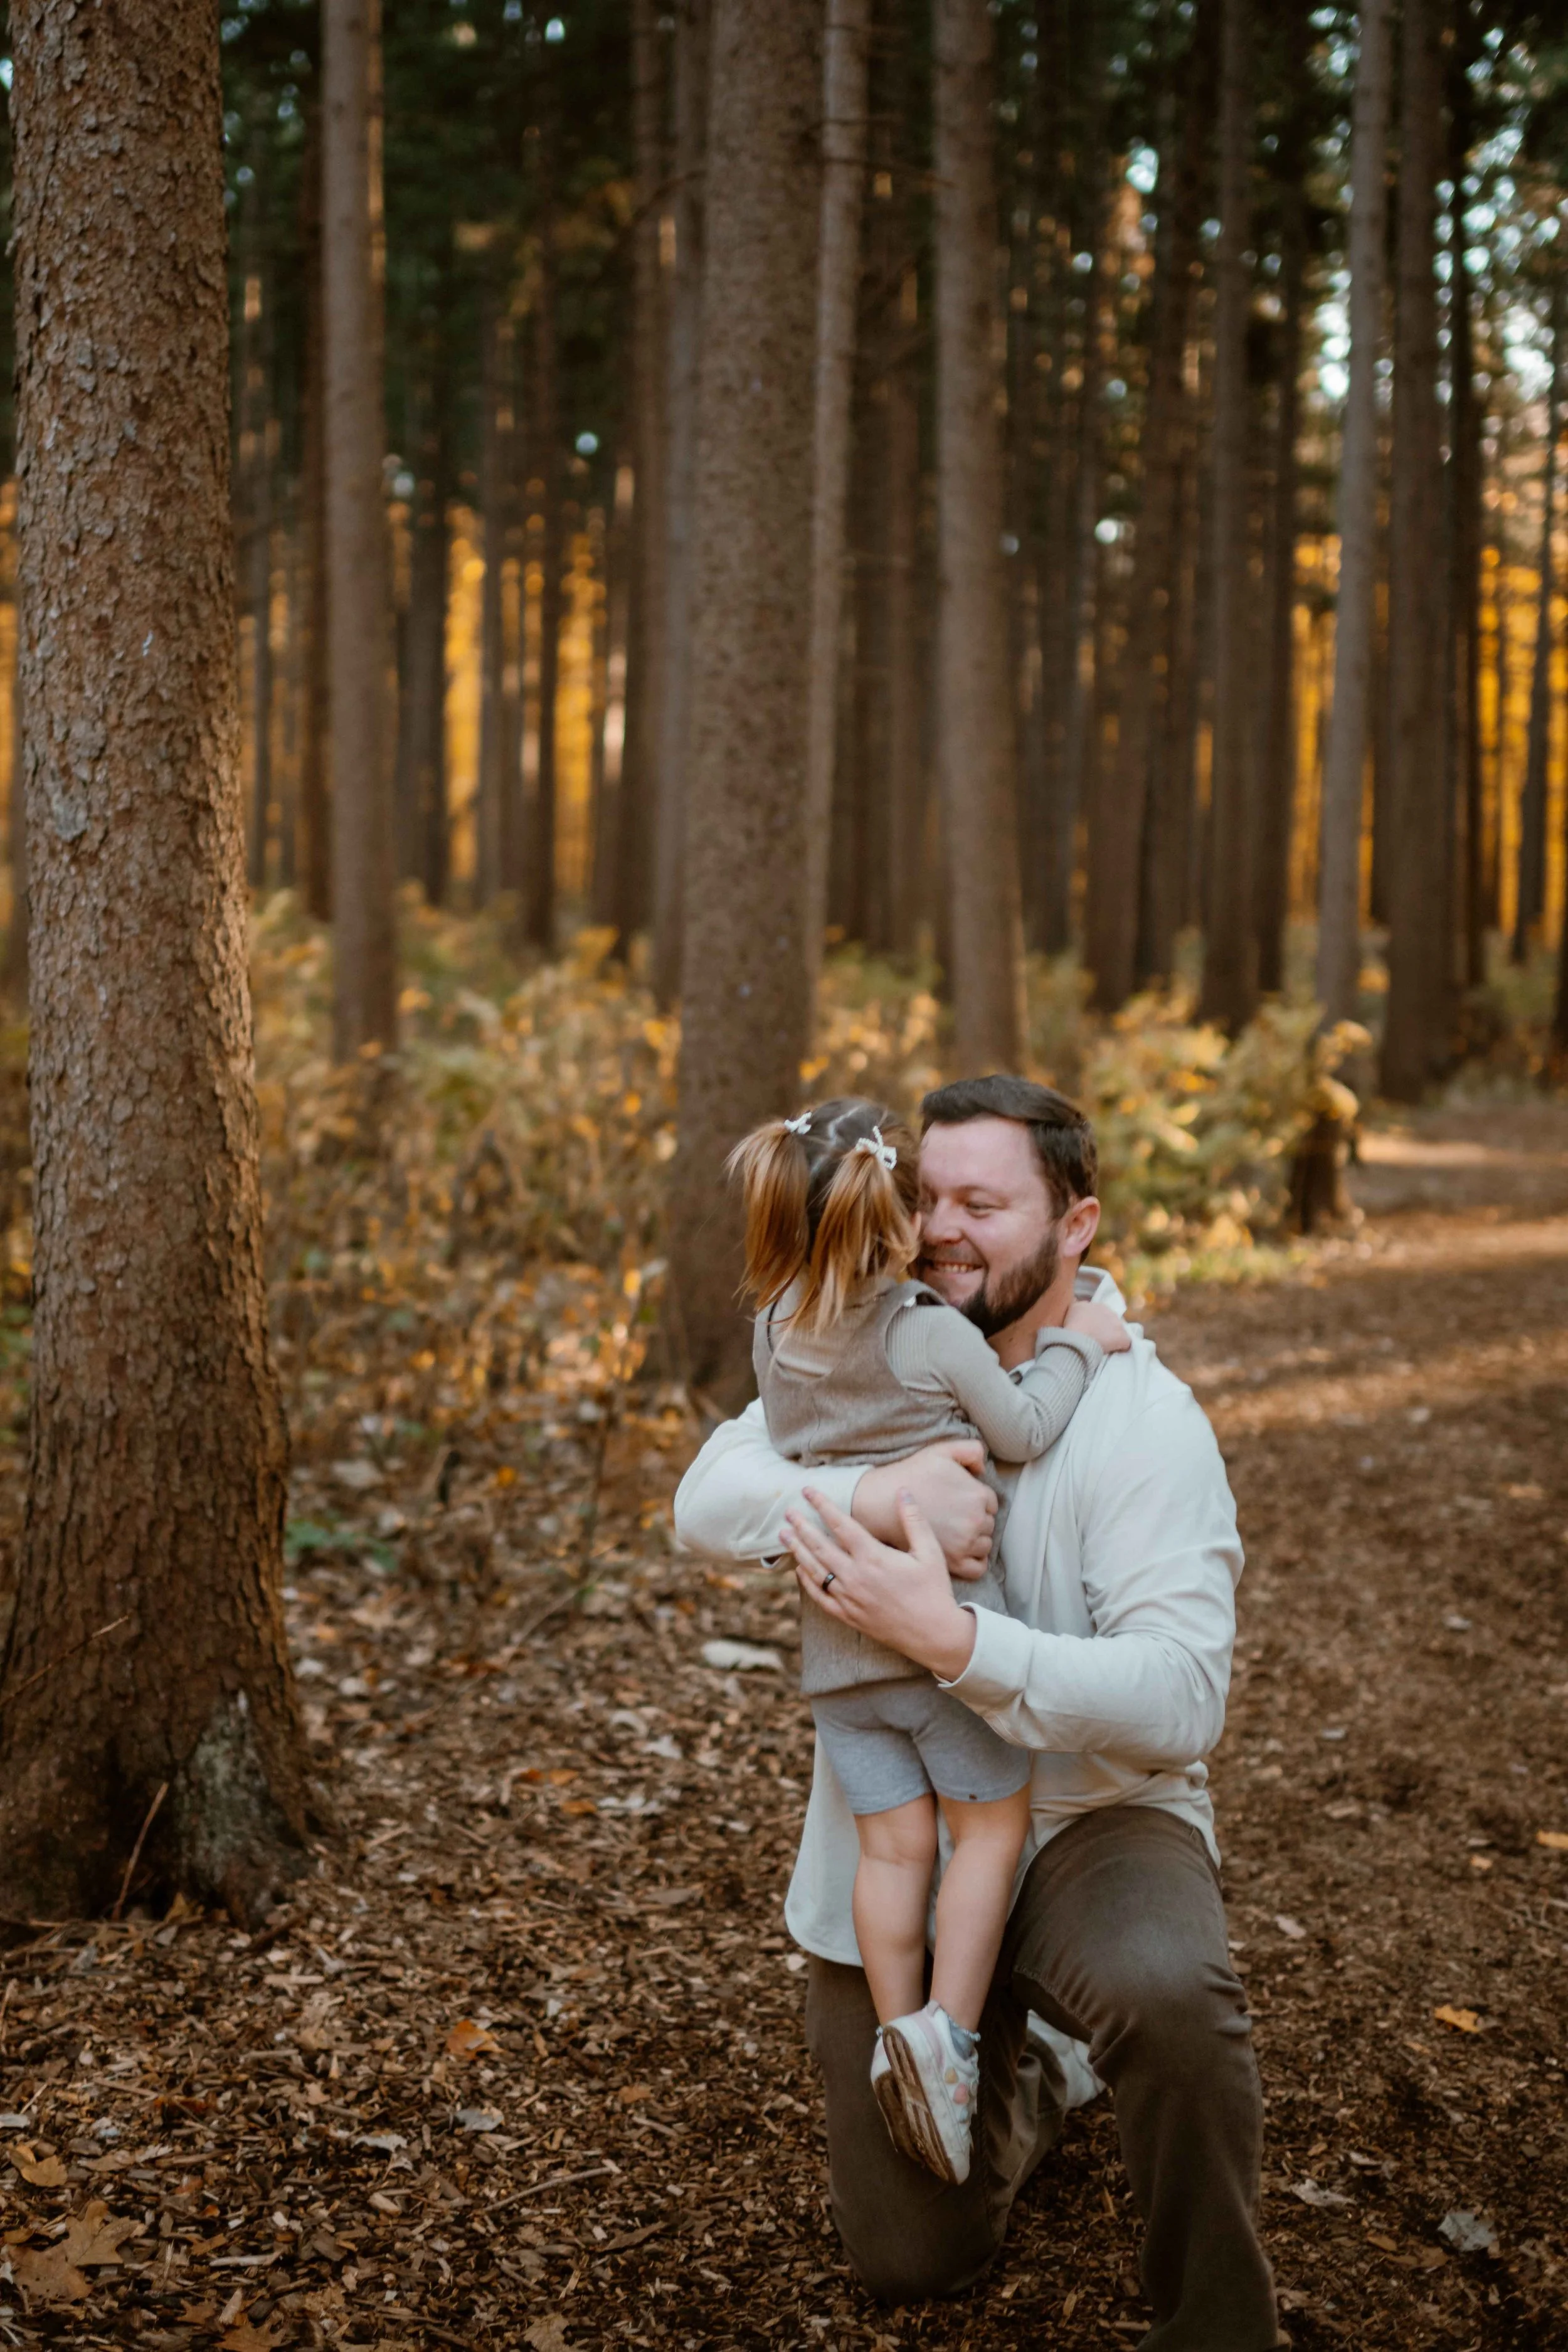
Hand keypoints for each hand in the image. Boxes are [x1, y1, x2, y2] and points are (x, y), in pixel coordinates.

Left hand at [785, 1487, 978, 1682]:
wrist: (933, 1635)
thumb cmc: (934, 1590)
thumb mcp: (930, 1552)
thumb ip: (913, 1520)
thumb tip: (903, 1490)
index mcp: (874, 1558)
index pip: (840, 1524)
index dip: (822, 1505)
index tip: (808, 1490)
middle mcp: (855, 1577)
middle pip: (820, 1546)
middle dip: (802, 1526)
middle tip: (788, 1511)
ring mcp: (849, 1598)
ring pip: (814, 1570)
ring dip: (797, 1550)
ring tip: (784, 1535)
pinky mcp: (848, 1616)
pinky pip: (819, 1597)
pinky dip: (807, 1582)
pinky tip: (799, 1569)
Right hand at [853, 1440, 996, 1578]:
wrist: (883, 1500)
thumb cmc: (912, 1473)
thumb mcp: (942, 1450)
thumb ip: (972, 1450)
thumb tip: (983, 1470)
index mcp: (977, 1495)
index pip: (990, 1503)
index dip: (976, 1501)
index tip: (959, 1501)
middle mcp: (976, 1521)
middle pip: (988, 1524)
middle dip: (975, 1520)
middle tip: (954, 1516)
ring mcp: (965, 1543)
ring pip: (985, 1544)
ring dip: (975, 1539)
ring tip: (956, 1532)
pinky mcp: (954, 1562)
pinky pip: (978, 1568)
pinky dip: (976, 1561)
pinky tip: (964, 1552)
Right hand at [1065, 1298, 1130, 1354]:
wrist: (1078, 1337)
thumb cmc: (1073, 1324)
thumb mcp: (1073, 1308)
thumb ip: (1082, 1308)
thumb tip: (1085, 1311)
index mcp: (1099, 1306)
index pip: (1103, 1314)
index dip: (1098, 1323)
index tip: (1092, 1330)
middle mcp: (1111, 1312)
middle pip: (1112, 1322)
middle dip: (1107, 1329)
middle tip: (1098, 1338)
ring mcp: (1119, 1325)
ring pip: (1119, 1332)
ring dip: (1114, 1338)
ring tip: (1106, 1346)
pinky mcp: (1123, 1337)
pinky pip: (1125, 1343)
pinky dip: (1121, 1347)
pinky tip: (1114, 1351)